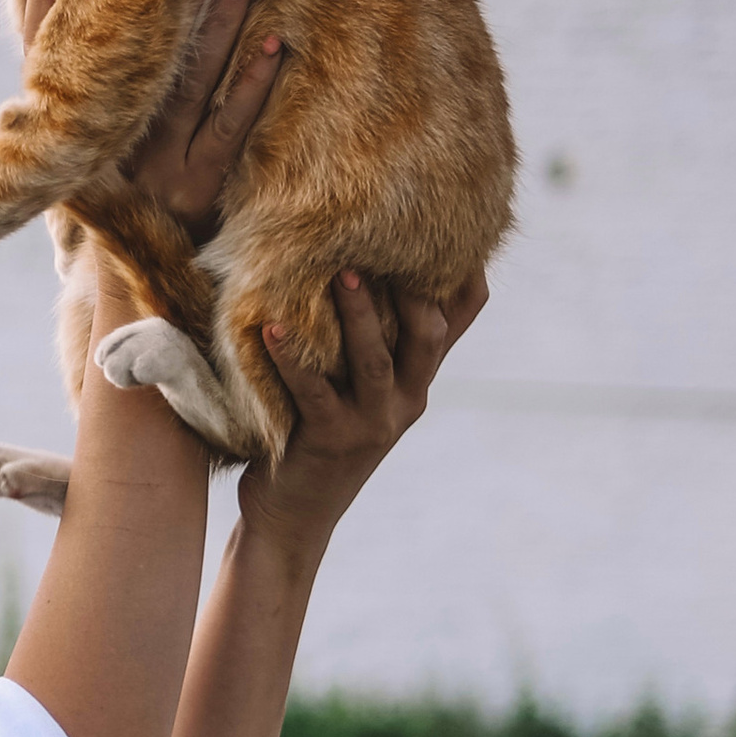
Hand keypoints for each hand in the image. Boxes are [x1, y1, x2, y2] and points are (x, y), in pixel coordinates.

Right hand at [27, 0, 284, 234]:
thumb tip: (64, 29)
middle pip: (138, 56)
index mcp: (72, 134)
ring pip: (192, 84)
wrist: (139, 291)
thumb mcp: (76, 158)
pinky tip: (275, 46)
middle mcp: (111, 147)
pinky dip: (253, 86)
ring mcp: (160, 169)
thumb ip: (70, 101)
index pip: (47, 54)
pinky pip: (232, 128)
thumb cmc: (107, 210)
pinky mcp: (204, 189)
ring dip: (216, 23)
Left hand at [239, 266, 489, 558]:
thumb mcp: (359, 387)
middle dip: (412, 286)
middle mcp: (407, 399)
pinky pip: (313, 393)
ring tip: (342, 272)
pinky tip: (271, 329)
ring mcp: (374, 423)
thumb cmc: (319, 436)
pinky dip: (292, 358)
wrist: (294, 517)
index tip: (454, 218)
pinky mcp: (332, 441)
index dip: (464, 271)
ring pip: (376, 360)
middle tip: (386, 239)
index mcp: (417, 378)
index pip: (459, 317)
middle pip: (428, 335)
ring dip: (358, 314)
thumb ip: (372, 337)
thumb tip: (363, 264)